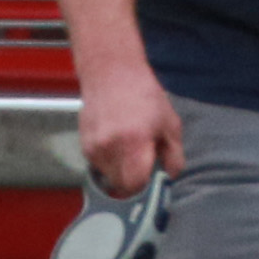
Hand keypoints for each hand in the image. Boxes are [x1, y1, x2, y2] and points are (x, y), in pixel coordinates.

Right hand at [77, 61, 185, 197]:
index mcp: (134, 142)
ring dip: (119, 170)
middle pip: (119, 185)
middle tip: (141, 164)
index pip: (134, 184)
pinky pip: (98, 164)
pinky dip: (108, 160)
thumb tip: (170, 175)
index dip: (144, 186)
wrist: (111, 73)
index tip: (150, 178)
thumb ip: (175, 155)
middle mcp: (110, 146)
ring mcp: (94, 146)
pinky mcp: (84, 143)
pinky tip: (116, 141)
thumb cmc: (143, 95)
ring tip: (128, 148)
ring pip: (107, 176)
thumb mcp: (170, 124)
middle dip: (132, 181)